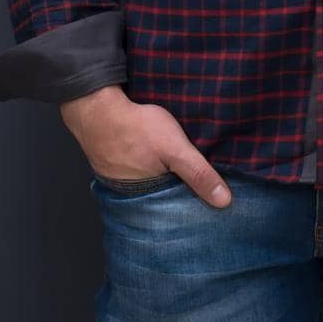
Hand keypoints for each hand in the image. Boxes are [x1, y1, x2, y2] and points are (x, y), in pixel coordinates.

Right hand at [60, 85, 232, 207]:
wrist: (97, 108)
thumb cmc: (137, 129)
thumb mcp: (175, 149)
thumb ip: (198, 173)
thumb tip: (225, 202)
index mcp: (149, 199)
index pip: (176, 212)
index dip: (192, 207)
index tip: (211, 206)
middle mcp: (132, 197)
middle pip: (163, 201)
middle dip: (179, 195)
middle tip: (200, 190)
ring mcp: (121, 181)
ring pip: (150, 187)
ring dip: (163, 181)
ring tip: (181, 175)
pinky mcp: (114, 165)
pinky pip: (136, 173)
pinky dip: (147, 169)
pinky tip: (156, 160)